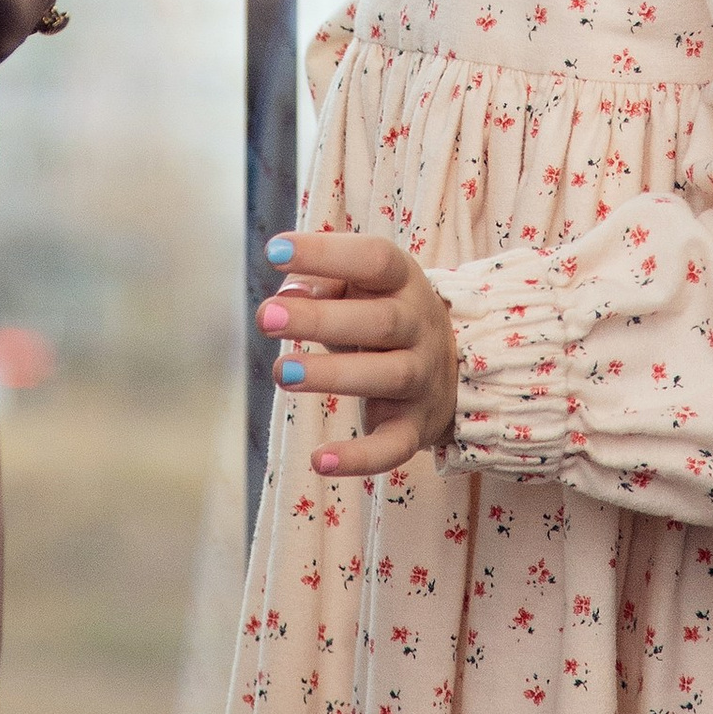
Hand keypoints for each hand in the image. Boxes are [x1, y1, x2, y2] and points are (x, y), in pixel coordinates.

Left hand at [258, 229, 457, 479]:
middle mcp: (420, 326)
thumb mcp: (357, 289)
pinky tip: (318, 461)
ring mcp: (422, 378)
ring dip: (333, 375)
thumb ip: (320, 285)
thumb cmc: (379, 315)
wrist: (447, 368)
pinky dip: (359, 457)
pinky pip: (393, 446)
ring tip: (281, 371)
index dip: (326, 253)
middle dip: (320, 320)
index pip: (373, 258)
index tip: (274, 252)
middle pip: (379, 321)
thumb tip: (286, 298)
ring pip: (386, 376)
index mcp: (404, 281)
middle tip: (265, 318)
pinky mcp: (414, 428)